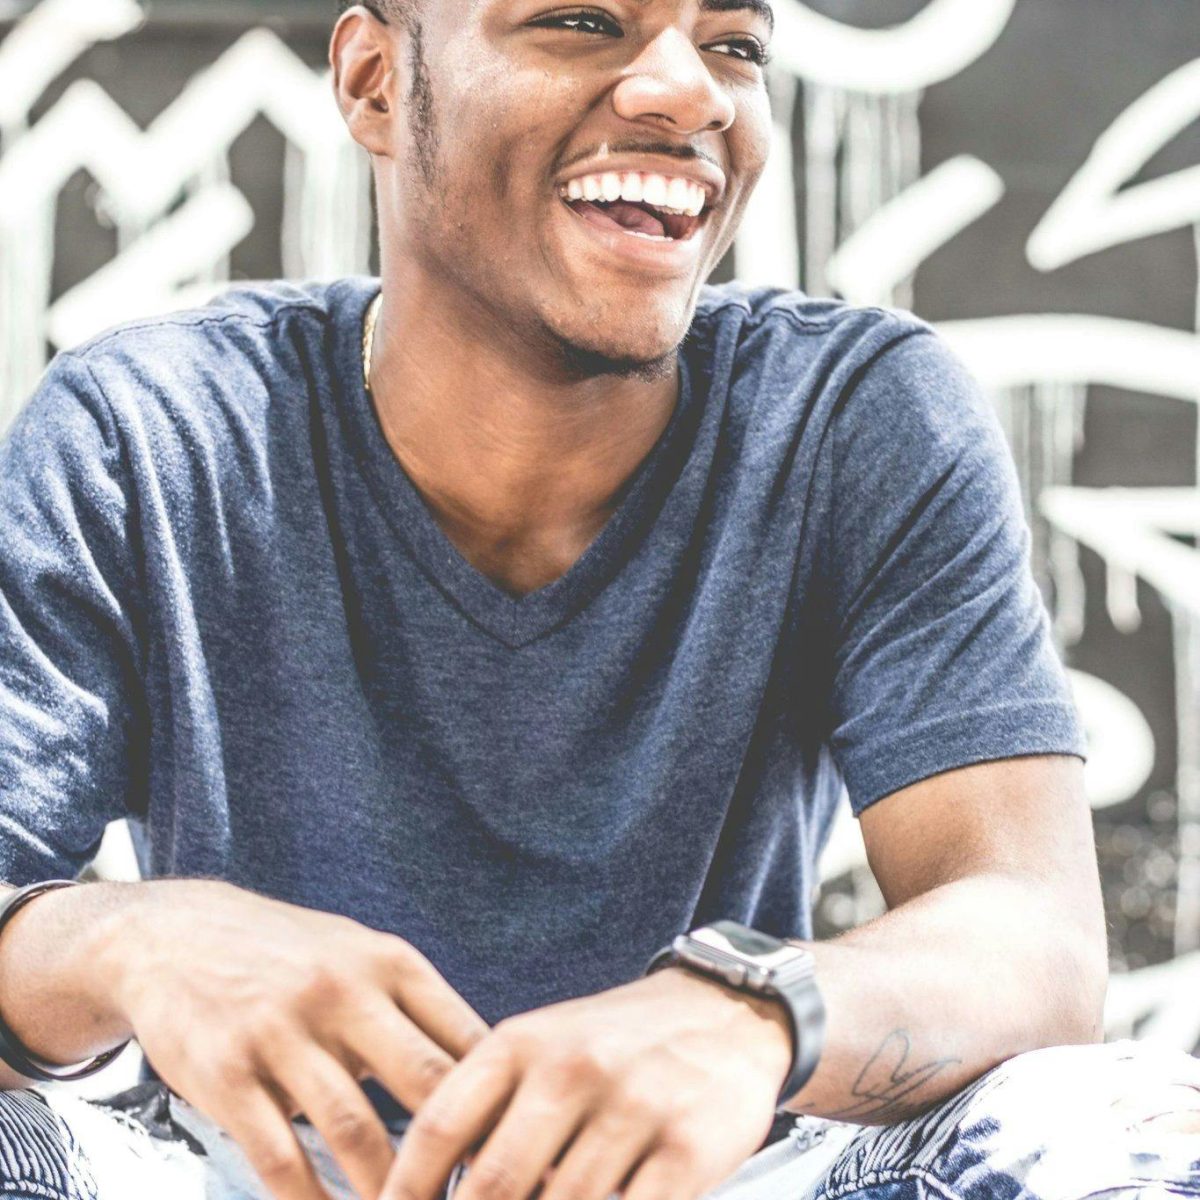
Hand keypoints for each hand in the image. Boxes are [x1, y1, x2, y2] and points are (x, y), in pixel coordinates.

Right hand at [108, 879, 489, 1199]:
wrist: (174, 934)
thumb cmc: (289, 955)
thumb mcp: (362, 956)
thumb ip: (417, 1009)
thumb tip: (488, 1077)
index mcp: (389, 963)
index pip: (465, 1038)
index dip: (498, 1103)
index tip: (517, 1153)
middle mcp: (343, 991)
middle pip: (423, 1084)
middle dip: (457, 1154)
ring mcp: (283, 1031)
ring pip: (355, 1131)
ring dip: (390, 1193)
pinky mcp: (226, 1073)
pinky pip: (279, 1156)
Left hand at [379, 965, 792, 1199]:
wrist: (723, 1012)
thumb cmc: (618, 1043)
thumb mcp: (543, 1048)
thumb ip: (491, 1110)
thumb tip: (432, 1188)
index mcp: (523, 1043)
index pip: (440, 1126)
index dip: (404, 1189)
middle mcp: (573, 1068)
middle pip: (496, 1183)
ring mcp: (634, 1105)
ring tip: (552, 1198)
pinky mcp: (689, 1146)